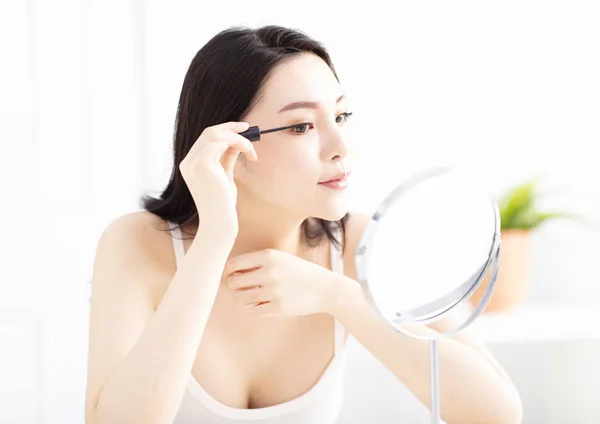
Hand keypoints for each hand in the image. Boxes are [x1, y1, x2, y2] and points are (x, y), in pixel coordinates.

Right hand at [179, 121, 257, 236]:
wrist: (219, 222)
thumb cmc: (223, 204)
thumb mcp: (225, 176)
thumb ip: (227, 158)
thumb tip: (236, 142)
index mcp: (190, 164)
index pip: (206, 138)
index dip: (225, 130)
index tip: (243, 129)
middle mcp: (188, 162)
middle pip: (209, 132)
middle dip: (231, 128)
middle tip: (250, 130)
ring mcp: (192, 162)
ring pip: (215, 134)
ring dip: (237, 138)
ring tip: (251, 150)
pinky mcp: (202, 164)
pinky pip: (220, 142)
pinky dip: (237, 142)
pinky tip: (248, 152)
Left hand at [224, 249, 355, 317]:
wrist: (326, 288)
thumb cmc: (300, 272)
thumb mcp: (281, 258)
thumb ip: (257, 262)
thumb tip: (228, 272)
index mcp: (268, 256)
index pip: (233, 264)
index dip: (227, 272)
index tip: (231, 276)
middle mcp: (269, 272)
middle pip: (234, 282)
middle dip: (233, 286)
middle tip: (240, 288)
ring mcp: (274, 291)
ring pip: (240, 298)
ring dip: (241, 299)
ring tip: (251, 297)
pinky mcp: (278, 308)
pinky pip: (252, 311)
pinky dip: (251, 309)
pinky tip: (259, 305)